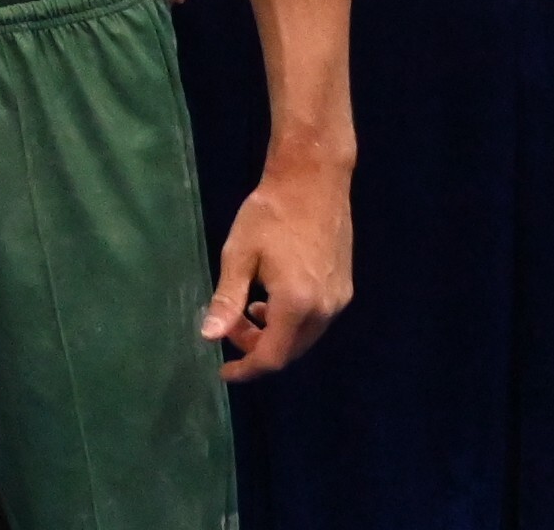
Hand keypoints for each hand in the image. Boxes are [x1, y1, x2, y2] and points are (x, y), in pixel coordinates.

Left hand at [203, 161, 353, 379]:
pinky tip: (272, 299)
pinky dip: (292, 321)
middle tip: (230, 327)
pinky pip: (316, 320)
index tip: (223, 371)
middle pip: (291, 351)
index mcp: (296, 304)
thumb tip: (209, 337)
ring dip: (275, 334)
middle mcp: (325, 308)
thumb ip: (227, 300)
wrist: (313, 183)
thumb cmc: (269, 214)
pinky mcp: (344, 288)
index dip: (247, 368)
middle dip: (257, 348)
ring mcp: (339, 299)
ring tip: (248, 310)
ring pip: (305, 336)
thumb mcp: (238, 255)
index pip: (273, 356)